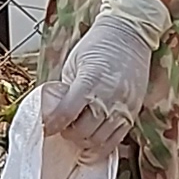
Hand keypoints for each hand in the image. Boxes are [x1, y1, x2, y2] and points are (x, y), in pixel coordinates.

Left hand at [43, 0, 171, 157]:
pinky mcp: (133, 112)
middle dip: (68, 133)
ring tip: (77, 132)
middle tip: (62, 127)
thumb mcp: (74, 62)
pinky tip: (93, 139)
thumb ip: (66, 88)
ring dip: (84, 141)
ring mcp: (123, 106)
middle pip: (83, 131)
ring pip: (99, 139)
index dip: (52, 124)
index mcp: (90, 80)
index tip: (46, 126)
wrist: (131, 34)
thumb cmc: (99, 44)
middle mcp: (108, 96)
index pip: (66, 113)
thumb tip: (55, 112)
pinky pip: (116, 139)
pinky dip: (102, 145)